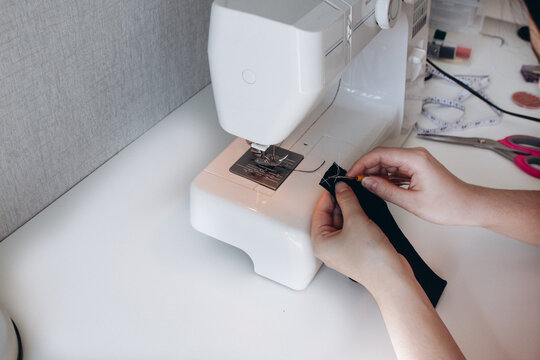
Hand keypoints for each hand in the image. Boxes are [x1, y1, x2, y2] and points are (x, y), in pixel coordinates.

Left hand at [311, 182, 407, 293]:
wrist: (391, 277)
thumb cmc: (371, 260)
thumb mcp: (356, 220)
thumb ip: (347, 200)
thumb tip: (341, 188)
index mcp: (320, 243)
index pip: (319, 212)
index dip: (328, 196)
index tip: (336, 184)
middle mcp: (329, 248)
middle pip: (329, 217)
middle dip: (339, 201)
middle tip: (347, 187)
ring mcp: (343, 250)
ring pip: (342, 222)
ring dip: (349, 209)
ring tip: (356, 196)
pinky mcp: (356, 250)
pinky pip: (352, 229)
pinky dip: (357, 218)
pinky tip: (363, 209)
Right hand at [348, 147, 476, 225]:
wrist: (469, 206)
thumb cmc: (449, 204)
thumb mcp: (412, 202)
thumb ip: (385, 190)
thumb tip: (366, 183)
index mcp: (415, 159)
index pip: (380, 154)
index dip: (362, 163)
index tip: (351, 174)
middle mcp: (415, 156)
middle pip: (382, 156)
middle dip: (366, 168)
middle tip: (354, 182)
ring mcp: (416, 162)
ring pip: (387, 163)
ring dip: (375, 173)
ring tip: (364, 186)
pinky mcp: (417, 169)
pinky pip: (395, 168)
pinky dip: (385, 177)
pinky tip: (378, 187)